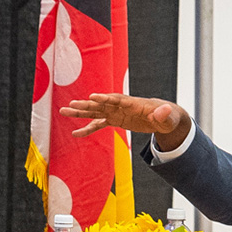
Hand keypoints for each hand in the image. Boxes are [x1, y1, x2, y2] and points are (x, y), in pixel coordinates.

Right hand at [60, 93, 191, 149]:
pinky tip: (76, 133)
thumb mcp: (167, 118)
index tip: (92, 97)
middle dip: (86, 105)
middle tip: (71, 104)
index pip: (116, 100)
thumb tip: (164, 111)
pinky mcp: (115, 120)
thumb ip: (164, 114)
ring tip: (64, 111)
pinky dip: (88, 128)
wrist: (164, 117)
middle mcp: (120, 106)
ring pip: (95, 112)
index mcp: (132, 104)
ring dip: (80, 112)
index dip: (104, 99)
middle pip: (101, 105)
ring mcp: (116, 113)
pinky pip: (98, 124)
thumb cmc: (166, 117)